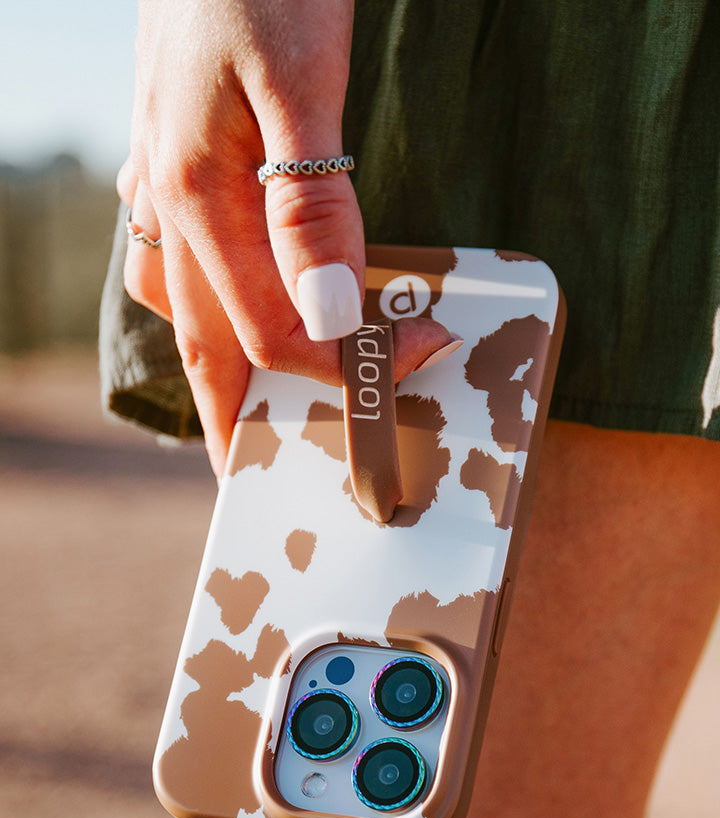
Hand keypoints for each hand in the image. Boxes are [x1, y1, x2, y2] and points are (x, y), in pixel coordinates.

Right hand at [119, 0, 455, 475]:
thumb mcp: (297, 85)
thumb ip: (309, 207)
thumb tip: (326, 317)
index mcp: (200, 201)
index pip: (276, 329)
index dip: (346, 363)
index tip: (418, 359)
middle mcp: (170, 204)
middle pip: (204, 341)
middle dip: (232, 413)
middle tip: (249, 469)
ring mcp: (162, 180)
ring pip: (178, 300)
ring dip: (211, 354)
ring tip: (241, 393)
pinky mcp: (172, 153)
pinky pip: (174, 252)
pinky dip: (199, 292)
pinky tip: (218, 289)